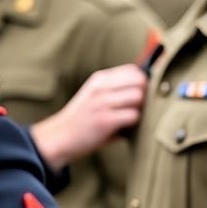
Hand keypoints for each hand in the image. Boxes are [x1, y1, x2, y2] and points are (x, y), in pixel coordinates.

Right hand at [29, 64, 146, 170]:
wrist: (59, 137)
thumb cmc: (82, 119)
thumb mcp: (94, 95)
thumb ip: (115, 89)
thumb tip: (147, 86)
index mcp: (100, 79)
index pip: (134, 69)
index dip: (142, 82)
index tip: (138, 94)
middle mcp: (101, 87)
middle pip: (140, 80)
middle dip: (144, 95)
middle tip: (135, 107)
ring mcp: (102, 103)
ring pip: (138, 96)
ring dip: (139, 109)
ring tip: (128, 118)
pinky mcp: (105, 120)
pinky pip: (133, 115)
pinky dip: (133, 123)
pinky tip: (123, 128)